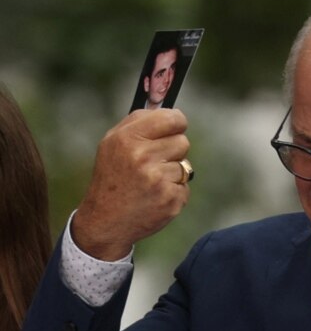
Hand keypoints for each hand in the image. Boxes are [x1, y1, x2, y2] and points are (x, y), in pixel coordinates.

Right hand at [72, 109, 190, 260]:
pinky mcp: (171, 200)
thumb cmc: (112, 176)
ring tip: (150, 182)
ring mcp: (158, 180)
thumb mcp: (113, 143)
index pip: (172, 119)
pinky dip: (174, 191)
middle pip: (183, 141)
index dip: (177, 122)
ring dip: (172, 173)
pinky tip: (155, 197)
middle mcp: (143, 158)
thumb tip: (169, 109)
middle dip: (173, 151)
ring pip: (185, 165)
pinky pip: (185, 186)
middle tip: (154, 162)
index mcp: (128, 139)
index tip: (176, 126)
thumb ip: (139, 122)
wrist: (105, 221)